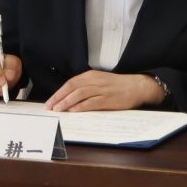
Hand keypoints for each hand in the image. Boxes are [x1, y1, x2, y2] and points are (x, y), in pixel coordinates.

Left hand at [45, 70, 163, 111]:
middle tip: (49, 106)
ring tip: (58, 109)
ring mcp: (101, 90)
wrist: (136, 86)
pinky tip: (73, 110)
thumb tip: (69, 98)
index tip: (50, 101)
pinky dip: (80, 106)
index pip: (70, 83)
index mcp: (91, 75)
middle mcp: (94, 81)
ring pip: (79, 94)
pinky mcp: (108, 99)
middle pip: (72, 88)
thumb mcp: (99, 81)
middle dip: (59, 97)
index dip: (59, 92)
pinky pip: (91, 102)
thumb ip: (86, 87)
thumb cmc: (117, 86)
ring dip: (66, 102)